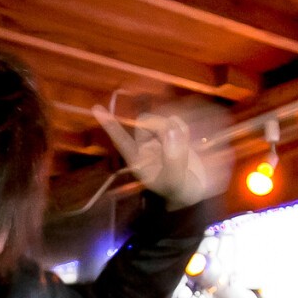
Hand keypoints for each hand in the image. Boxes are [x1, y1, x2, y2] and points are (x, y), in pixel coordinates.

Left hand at [92, 104, 228, 208]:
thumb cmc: (180, 189)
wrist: (196, 189)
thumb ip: (173, 158)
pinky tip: (200, 129)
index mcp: (138, 159)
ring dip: (178, 123)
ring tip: (191, 143)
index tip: (97, 108)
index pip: (122, 140)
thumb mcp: (175, 181)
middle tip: (178, 137)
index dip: (111, 125)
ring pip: (164, 116)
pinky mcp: (177, 131)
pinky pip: (180, 116)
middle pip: (147, 122)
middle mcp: (147, 145)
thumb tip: (170, 129)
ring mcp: (161, 137)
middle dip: (162, 125)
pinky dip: (189, 119)